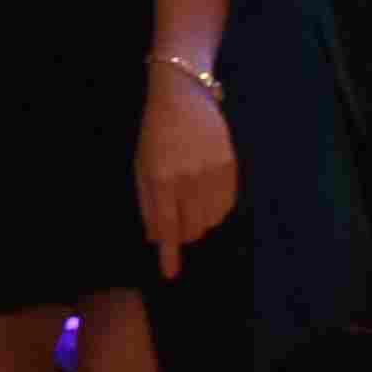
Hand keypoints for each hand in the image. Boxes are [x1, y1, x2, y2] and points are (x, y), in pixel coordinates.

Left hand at [134, 75, 240, 273]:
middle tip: (178, 221)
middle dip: (183, 233)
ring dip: (200, 222)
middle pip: (191, 228)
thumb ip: (148, 204)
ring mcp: (211, 172)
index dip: (169, 253)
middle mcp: (187, 179)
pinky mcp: (230, 166)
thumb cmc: (155, 135)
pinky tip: (207, 198)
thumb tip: (156, 237)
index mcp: (160, 179)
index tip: (170, 273)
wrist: (183, 97)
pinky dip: (217, 210)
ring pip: (211, 219)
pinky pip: (227, 204)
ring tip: (191, 205)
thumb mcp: (141, 168)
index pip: (166, 226)